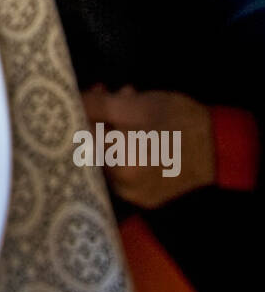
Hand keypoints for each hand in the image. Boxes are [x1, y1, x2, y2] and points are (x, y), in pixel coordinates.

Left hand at [81, 86, 215, 208]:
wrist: (219, 148)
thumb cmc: (180, 122)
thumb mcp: (137, 105)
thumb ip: (98, 106)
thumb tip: (72, 102)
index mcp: (118, 164)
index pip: (80, 139)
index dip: (80, 113)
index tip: (88, 94)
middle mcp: (120, 187)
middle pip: (94, 148)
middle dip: (98, 118)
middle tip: (112, 93)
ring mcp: (133, 195)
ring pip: (108, 158)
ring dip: (111, 131)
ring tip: (128, 107)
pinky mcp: (144, 197)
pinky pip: (124, 170)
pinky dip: (124, 149)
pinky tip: (138, 129)